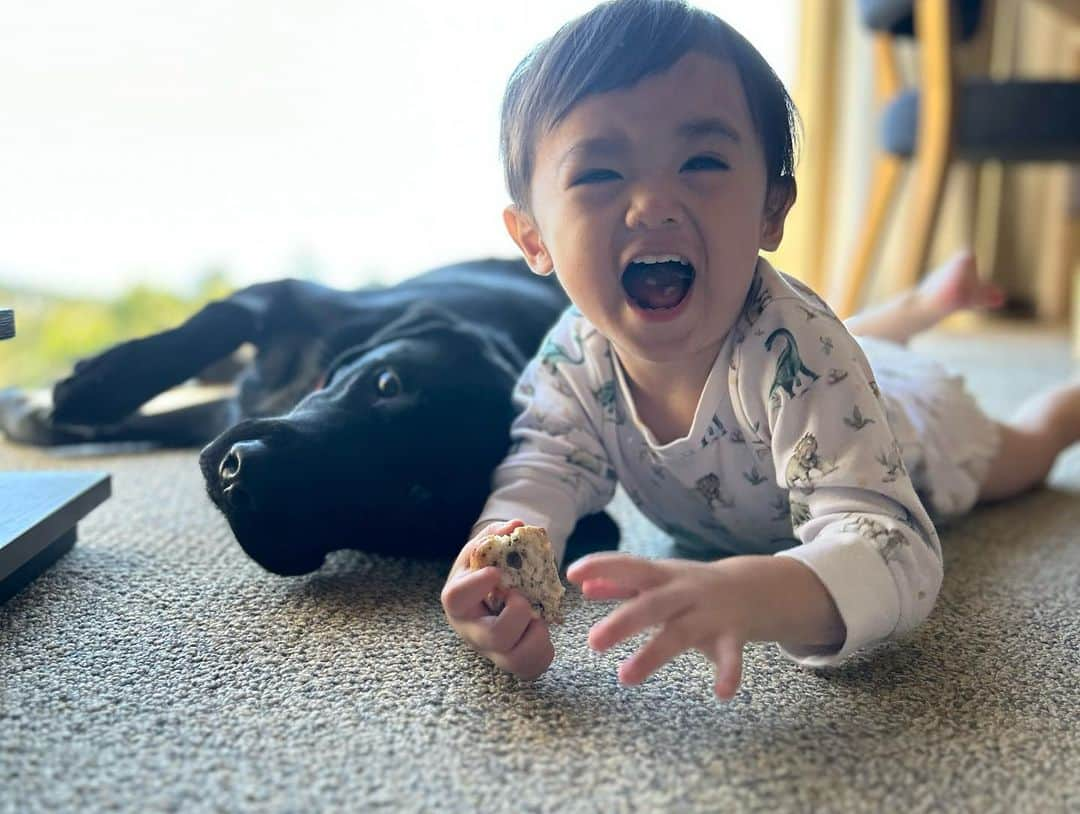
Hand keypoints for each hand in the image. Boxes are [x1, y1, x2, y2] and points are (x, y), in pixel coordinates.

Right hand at [440, 520, 554, 680]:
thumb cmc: (485, 570)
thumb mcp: (485, 551)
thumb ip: (496, 536)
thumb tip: (516, 526)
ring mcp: (492, 652)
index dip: (477, 586)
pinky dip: (544, 649)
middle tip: (522, 598)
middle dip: (517, 615)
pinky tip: (539, 629)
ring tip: (537, 617)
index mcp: (459, 601)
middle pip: (493, 636)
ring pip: (516, 660)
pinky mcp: (512, 663)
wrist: (492, 594)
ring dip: (535, 635)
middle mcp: (472, 631)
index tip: (496, 573)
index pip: (456, 597)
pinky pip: (532, 668)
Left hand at [566, 553, 761, 699]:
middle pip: (651, 604)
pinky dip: (728, 673)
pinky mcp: (733, 635)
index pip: (629, 565)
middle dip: (622, 621)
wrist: (756, 586)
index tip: (571, 572)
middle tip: (592, 642)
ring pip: (680, 633)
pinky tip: (722, 693)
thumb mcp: (659, 578)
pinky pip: (731, 655)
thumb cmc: (693, 585)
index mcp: (662, 575)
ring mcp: (709, 613)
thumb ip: (621, 583)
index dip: (601, 566)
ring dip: (653, 654)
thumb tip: (582, 586)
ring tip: (626, 677)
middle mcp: (684, 591)